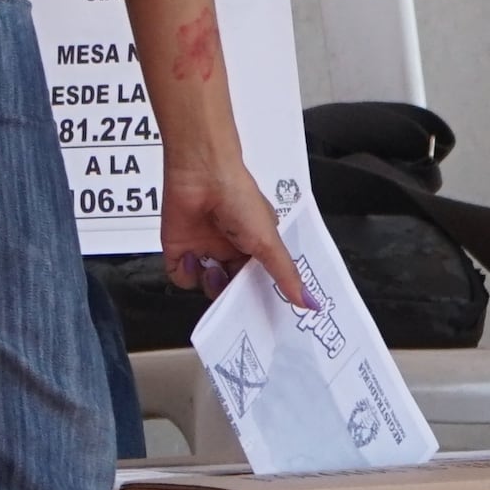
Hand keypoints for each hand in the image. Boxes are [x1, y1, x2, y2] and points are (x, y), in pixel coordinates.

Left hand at [160, 147, 311, 309]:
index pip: (257, 282)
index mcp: (254, 247)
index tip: (262, 316)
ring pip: (205, 286)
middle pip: (230, 289)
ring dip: (210, 284)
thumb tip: (311, 305)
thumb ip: (285, 274)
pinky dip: (186, 273)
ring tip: (215, 269)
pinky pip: (180, 276)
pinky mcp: (178, 248)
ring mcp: (204, 249)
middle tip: (235, 303)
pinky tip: (193, 258)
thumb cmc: (241, 201)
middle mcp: (229, 250)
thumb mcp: (268, 242)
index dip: (258, 298)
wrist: (203, 173)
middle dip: (232, 298)